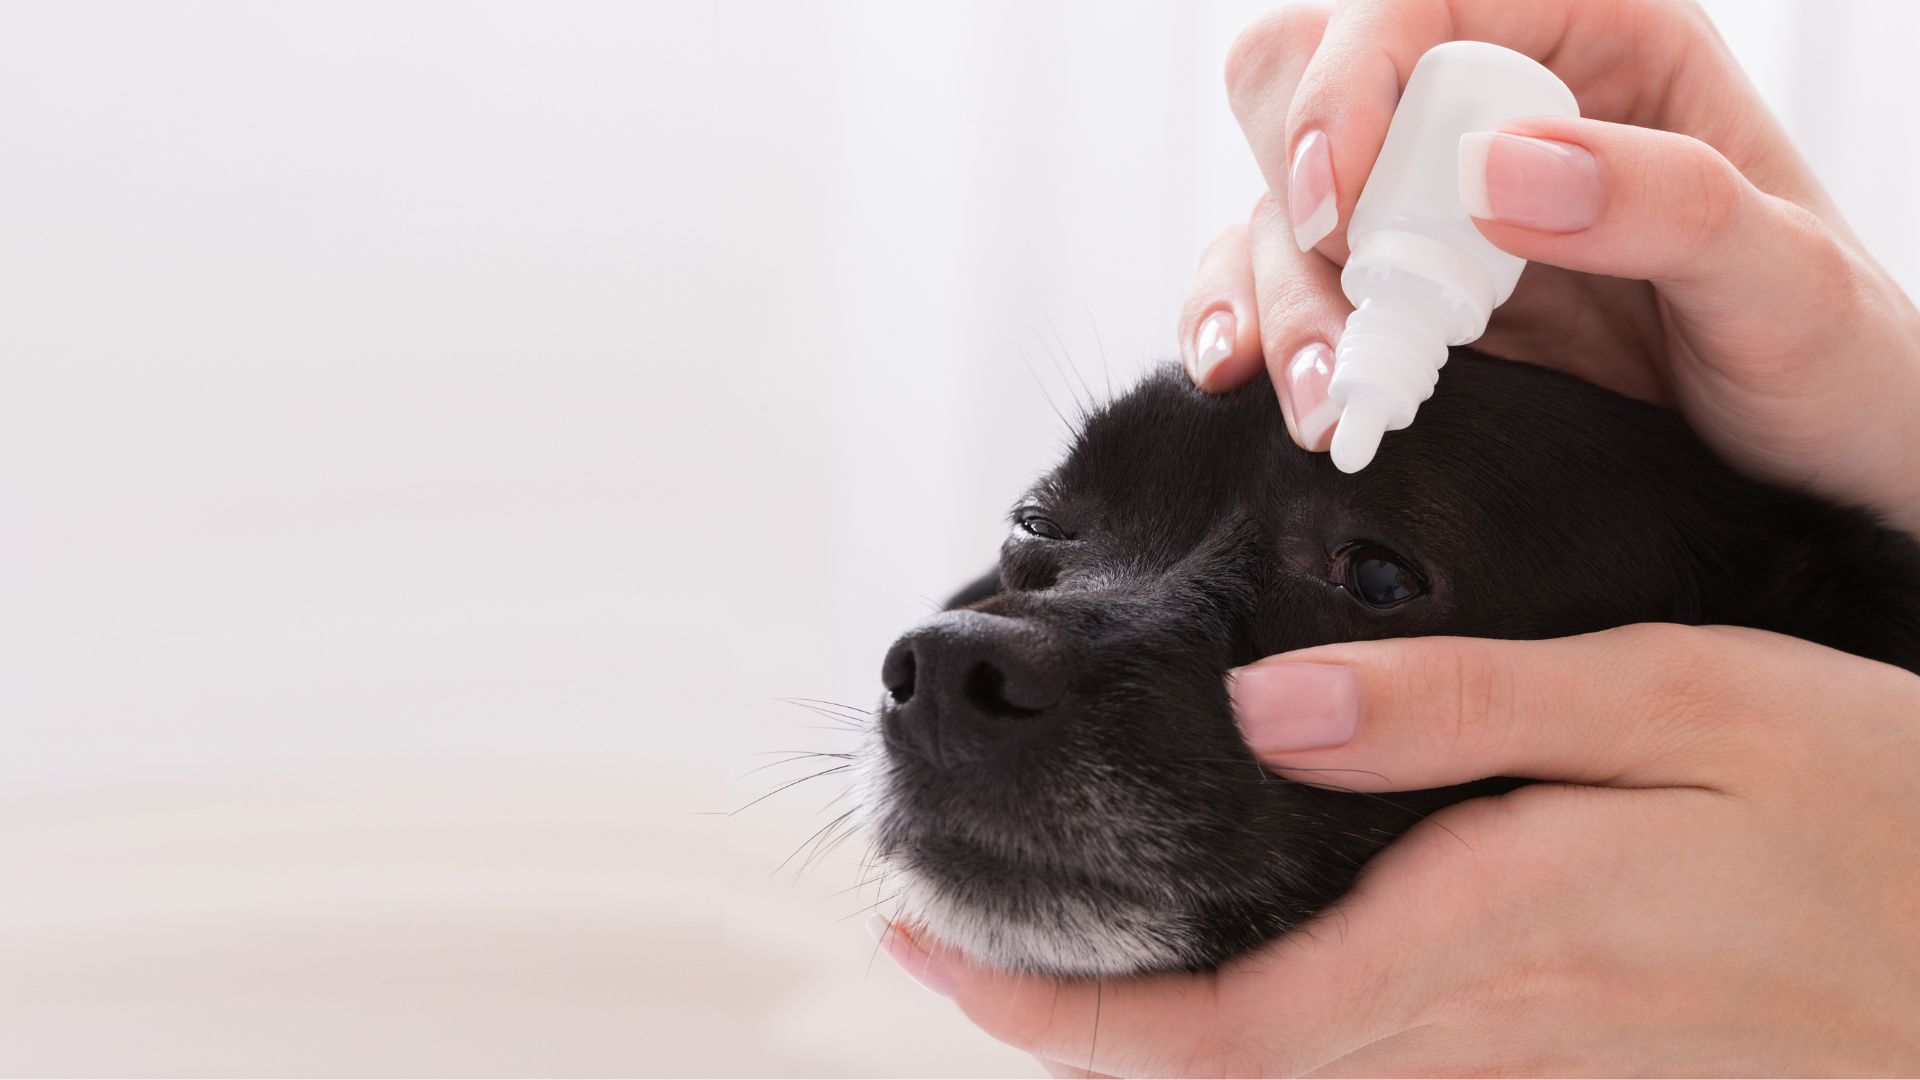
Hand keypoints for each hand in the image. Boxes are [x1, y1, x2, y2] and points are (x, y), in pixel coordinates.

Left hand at [873, 625, 1919, 1075]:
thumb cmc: (1867, 796)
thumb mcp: (1675, 697)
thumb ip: (1463, 710)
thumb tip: (1267, 712)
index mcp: (1492, 932)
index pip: (1222, 1029)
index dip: (1057, 1016)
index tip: (924, 955)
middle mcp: (1492, 1030)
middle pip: (1231, 1079)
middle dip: (1070, 1032)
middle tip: (947, 950)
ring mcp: (1535, 1068)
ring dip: (1154, 1040)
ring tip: (1053, 958)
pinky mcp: (1578, 1066)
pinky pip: (1381, 1074)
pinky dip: (1268, 1039)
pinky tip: (1236, 974)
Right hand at [1178, 0, 1919, 536]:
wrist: (1819, 476)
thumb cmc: (1832, 361)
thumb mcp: (1786, 281)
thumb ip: (1664, 204)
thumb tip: (1495, 169)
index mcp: (1596, 45)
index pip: (1418, 5)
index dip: (1352, 82)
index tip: (1341, 203)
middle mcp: (1494, 112)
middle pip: (1308, 86)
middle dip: (1297, 197)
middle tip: (1347, 308)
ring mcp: (1435, 210)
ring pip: (1276, 201)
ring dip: (1276, 297)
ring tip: (1333, 404)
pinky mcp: (1402, 299)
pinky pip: (1275, 284)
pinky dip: (1251, 330)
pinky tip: (1265, 385)